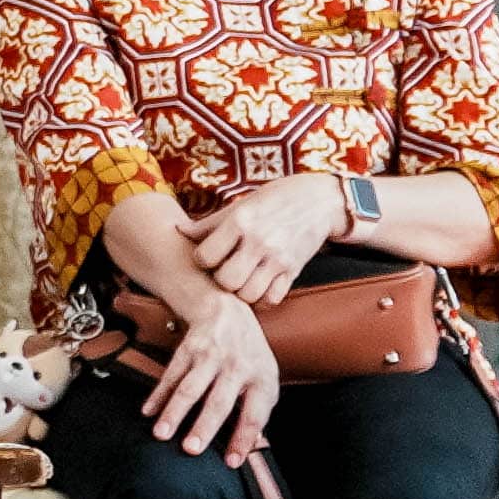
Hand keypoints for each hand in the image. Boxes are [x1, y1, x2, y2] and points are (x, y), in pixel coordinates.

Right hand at [141, 296, 286, 459]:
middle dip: (203, 427)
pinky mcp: (189, 348)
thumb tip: (249, 443)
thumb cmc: (248, 351)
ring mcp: (211, 356)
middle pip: (219, 402)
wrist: (228, 309)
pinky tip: (149, 411)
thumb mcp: (264, 376)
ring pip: (190, 388)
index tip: (231, 461)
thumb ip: (256, 407)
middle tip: (190, 449)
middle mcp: (237, 367)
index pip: (254, 415)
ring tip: (161, 433)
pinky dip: (158, 394)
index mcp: (261, 378)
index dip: (243, 439)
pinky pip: (171, 374)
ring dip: (174, 412)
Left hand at [195, 174, 346, 306]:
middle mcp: (259, 242)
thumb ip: (209, 223)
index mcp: (240, 222)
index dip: (202, 260)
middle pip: (227, 280)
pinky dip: (262, 299)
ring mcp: (278, 258)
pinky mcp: (294, 270)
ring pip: (249, 294)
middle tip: (224, 271)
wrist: (319, 201)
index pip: (206, 256)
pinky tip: (258, 287)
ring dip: (241, 292)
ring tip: (240, 281)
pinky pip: (273, 299)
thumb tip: (178, 231)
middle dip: (220, 280)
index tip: (209, 256)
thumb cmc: (274, 199)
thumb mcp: (240, 205)